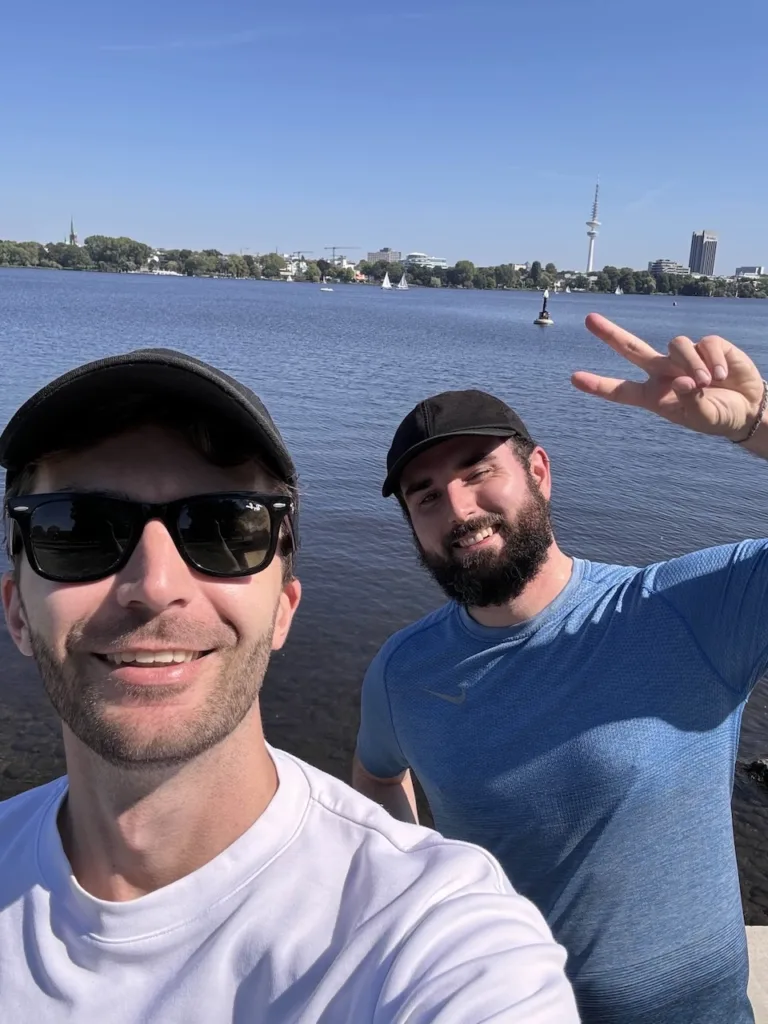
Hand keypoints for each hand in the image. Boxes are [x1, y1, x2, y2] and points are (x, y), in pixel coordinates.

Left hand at [572, 314, 764, 440]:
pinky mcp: (707, 345)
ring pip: (676, 345)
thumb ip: (692, 402)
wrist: (748, 406)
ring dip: (692, 364)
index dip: (599, 385)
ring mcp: (683, 356)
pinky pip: (704, 343)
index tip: (574, 378)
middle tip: (590, 319)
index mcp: (654, 395)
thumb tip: (684, 382)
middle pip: (632, 349)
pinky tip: (722, 373)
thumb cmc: (718, 415)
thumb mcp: (703, 416)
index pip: (622, 391)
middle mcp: (663, 372)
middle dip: (610, 334)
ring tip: (708, 383)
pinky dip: (713, 359)